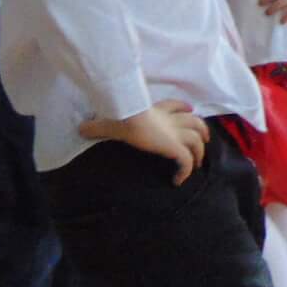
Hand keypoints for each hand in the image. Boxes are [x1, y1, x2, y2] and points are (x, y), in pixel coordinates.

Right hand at [81, 101, 209, 181]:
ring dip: (200, 152)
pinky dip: (185, 171)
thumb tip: (80, 128)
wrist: (129, 115)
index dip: (183, 107)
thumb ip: (98, 125)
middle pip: (194, 121)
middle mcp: (169, 120)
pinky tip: (179, 181)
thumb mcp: (109, 118)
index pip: (174, 105)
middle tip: (205, 139)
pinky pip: (186, 161)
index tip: (189, 109)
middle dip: (202, 129)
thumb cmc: (120, 113)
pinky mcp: (174, 147)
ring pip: (197, 140)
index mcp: (156, 110)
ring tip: (197, 163)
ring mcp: (174, 133)